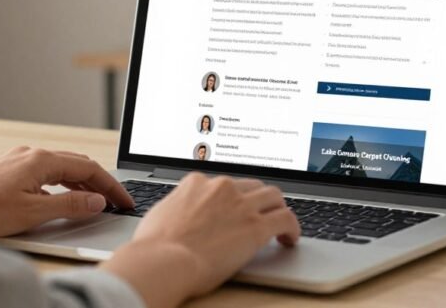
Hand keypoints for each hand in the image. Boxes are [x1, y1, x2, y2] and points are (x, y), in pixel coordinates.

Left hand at [0, 146, 133, 237]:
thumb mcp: (32, 212)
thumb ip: (69, 206)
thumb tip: (96, 201)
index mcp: (41, 160)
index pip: (88, 169)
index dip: (110, 186)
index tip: (124, 201)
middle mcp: (31, 154)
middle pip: (77, 164)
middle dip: (100, 182)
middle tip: (116, 201)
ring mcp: (19, 159)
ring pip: (61, 168)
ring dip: (81, 183)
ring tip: (95, 201)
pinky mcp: (9, 169)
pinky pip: (46, 172)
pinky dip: (63, 184)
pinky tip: (62, 199)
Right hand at [101, 173, 299, 307]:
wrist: (163, 261)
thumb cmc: (154, 246)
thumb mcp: (160, 214)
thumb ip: (176, 208)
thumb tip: (177, 214)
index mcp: (197, 183)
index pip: (225, 184)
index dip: (233, 198)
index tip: (235, 208)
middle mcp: (222, 188)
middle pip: (252, 186)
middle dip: (257, 200)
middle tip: (260, 214)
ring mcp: (241, 205)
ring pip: (274, 197)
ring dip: (277, 209)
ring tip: (280, 224)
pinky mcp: (256, 226)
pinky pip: (286, 219)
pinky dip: (292, 227)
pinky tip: (290, 237)